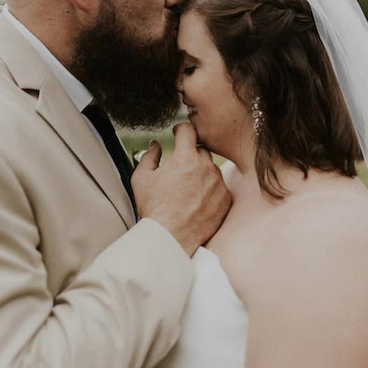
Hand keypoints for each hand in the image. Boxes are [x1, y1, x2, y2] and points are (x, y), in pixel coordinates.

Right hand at [131, 123, 231, 255]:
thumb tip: (155, 145)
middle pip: (201, 149)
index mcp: (185, 158)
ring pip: (211, 168)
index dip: (181, 129)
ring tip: (187, 189)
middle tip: (179, 168)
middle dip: (190, 154)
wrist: (171, 238)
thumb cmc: (154, 209)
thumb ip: (149, 156)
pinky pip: (220, 187)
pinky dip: (210, 189)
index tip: (178, 134)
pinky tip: (197, 200)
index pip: (188, 130)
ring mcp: (218, 184)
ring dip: (201, 172)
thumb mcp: (142, 179)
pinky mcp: (226, 200)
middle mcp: (206, 167)